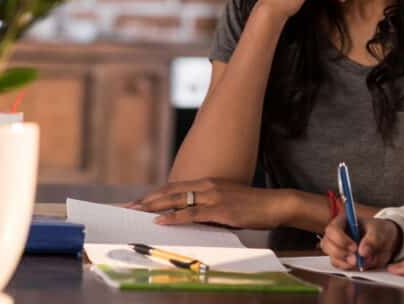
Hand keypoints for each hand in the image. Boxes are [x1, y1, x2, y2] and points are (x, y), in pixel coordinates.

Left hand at [127, 179, 292, 229]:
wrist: (276, 204)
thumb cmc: (252, 206)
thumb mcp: (226, 202)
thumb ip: (207, 206)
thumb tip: (190, 216)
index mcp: (208, 183)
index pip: (174, 187)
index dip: (154, 194)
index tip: (137, 201)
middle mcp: (207, 186)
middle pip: (170, 191)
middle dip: (147, 199)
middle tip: (127, 206)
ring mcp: (214, 197)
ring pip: (177, 200)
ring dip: (154, 206)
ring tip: (137, 212)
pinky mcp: (221, 210)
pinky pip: (192, 214)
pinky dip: (174, 217)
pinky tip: (161, 221)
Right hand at [320, 214, 399, 270]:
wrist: (385, 241)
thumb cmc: (380, 230)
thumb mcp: (380, 231)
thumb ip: (372, 239)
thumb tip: (362, 252)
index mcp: (343, 221)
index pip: (332, 230)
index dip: (340, 240)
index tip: (354, 247)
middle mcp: (337, 234)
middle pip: (326, 244)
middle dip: (340, 253)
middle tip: (356, 259)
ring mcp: (338, 248)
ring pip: (331, 257)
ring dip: (344, 263)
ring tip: (359, 263)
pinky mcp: (342, 259)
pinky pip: (339, 266)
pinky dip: (348, 268)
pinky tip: (358, 265)